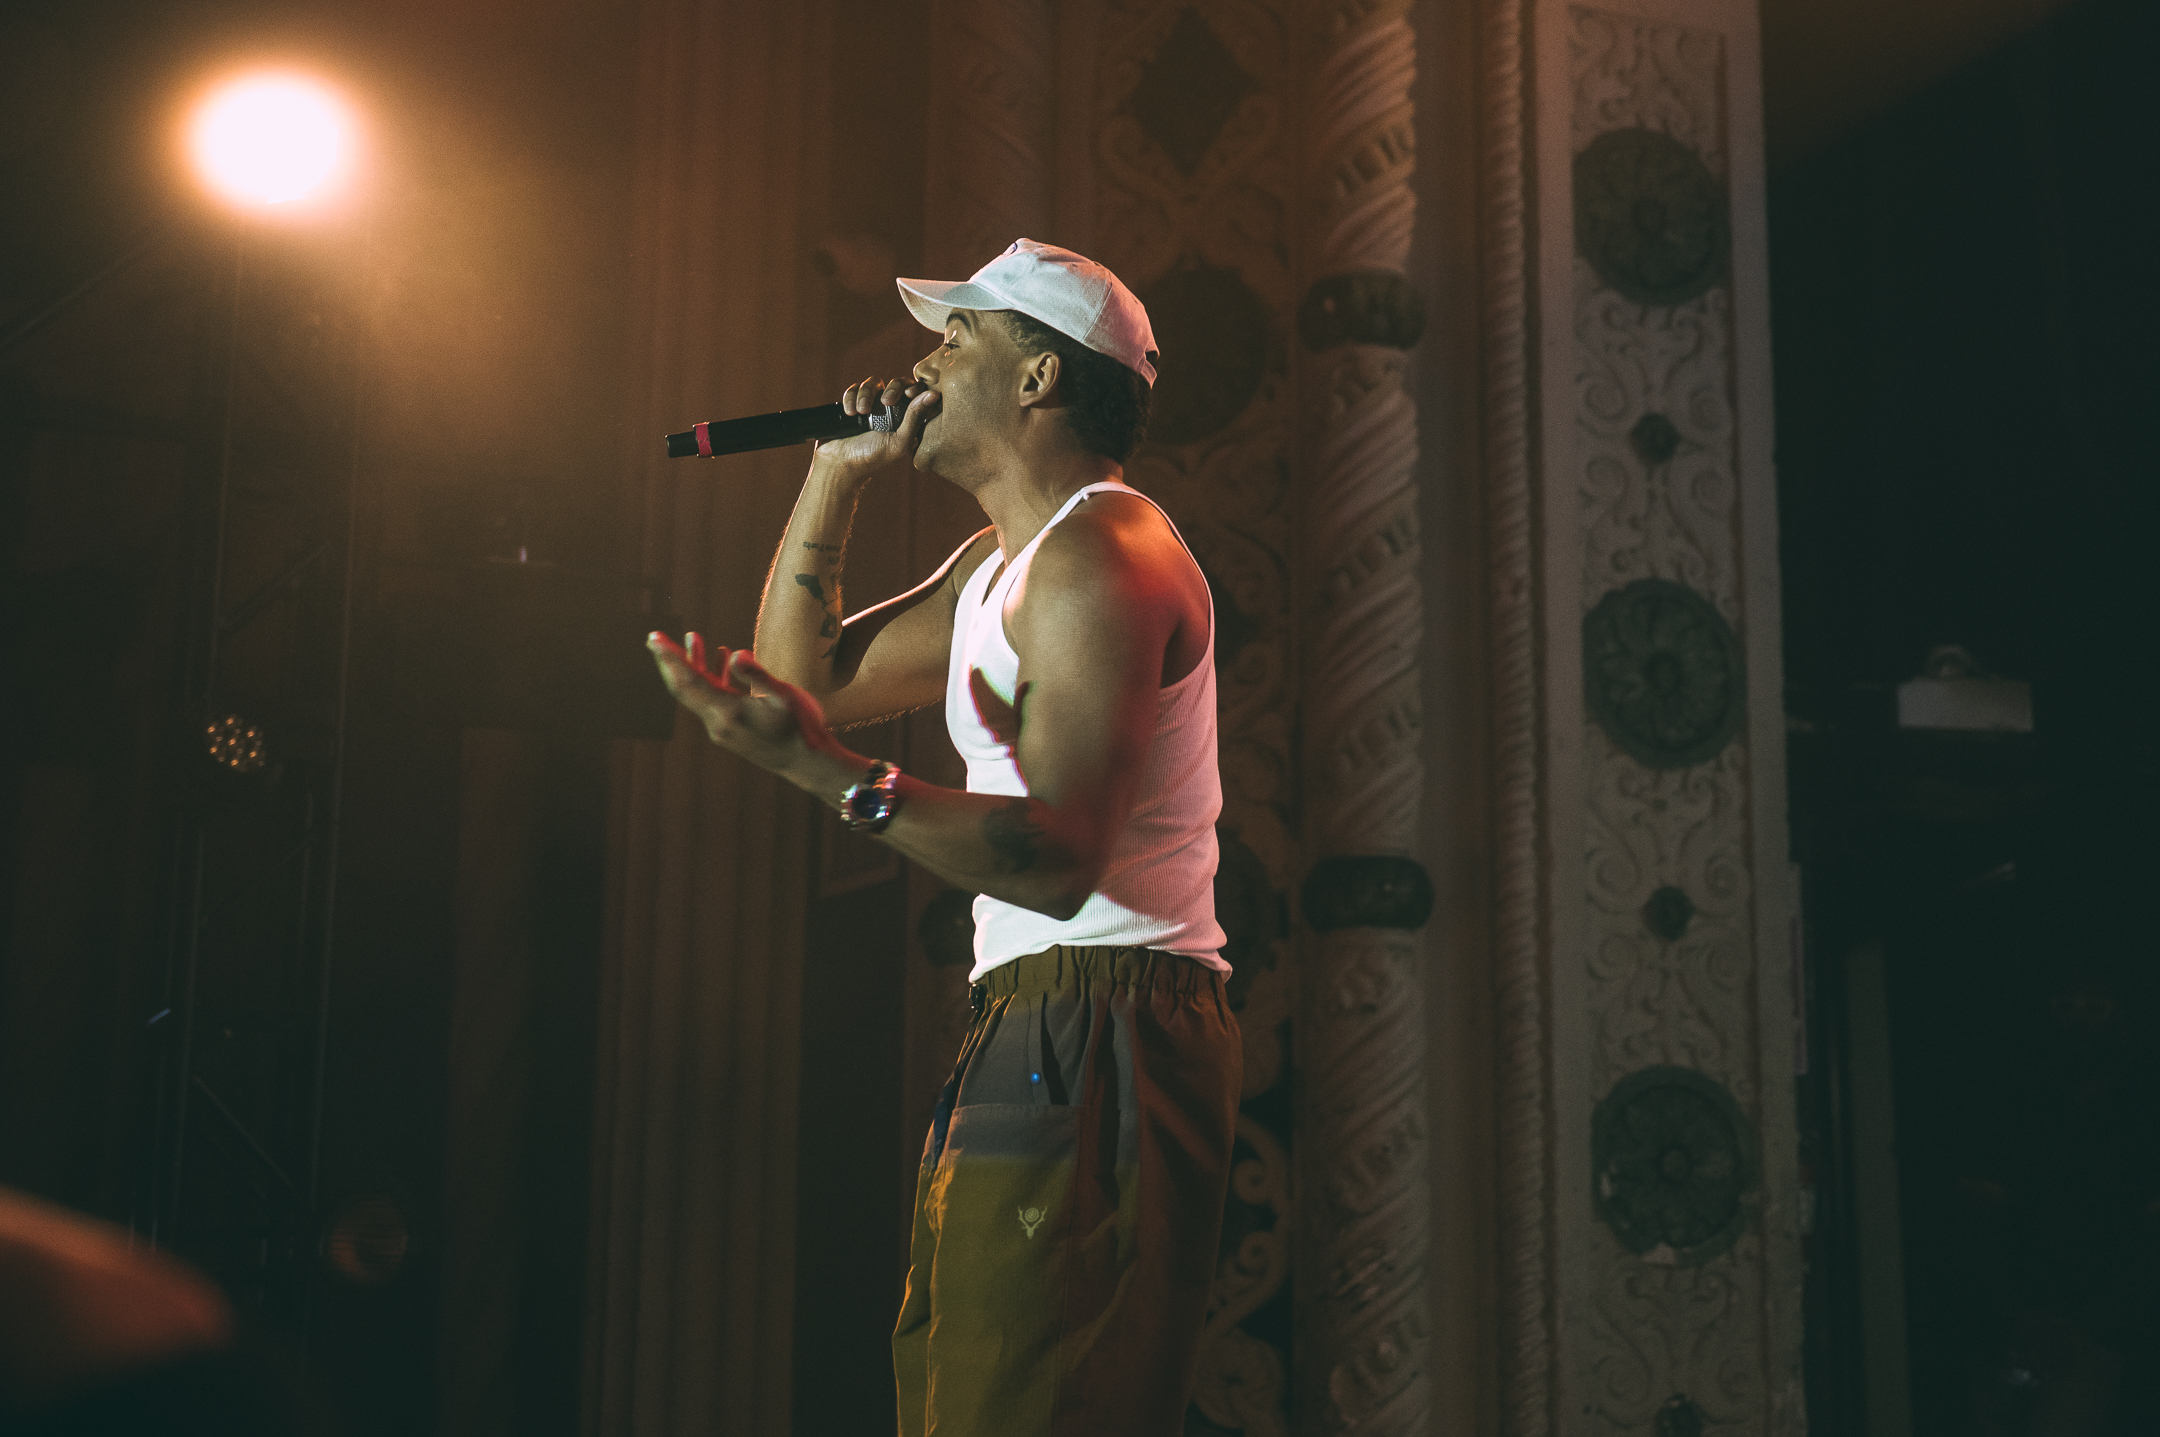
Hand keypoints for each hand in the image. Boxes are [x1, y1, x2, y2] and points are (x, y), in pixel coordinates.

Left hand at [646, 631, 835, 776]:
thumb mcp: (784, 696)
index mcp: (728, 712)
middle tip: (655, 637)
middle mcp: (718, 723)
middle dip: (669, 661)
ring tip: (694, 637)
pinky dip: (712, 678)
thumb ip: (757, 674)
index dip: (670, 658)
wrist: (807, 764)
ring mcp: (722, 729)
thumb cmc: (801, 728)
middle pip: (684, 688)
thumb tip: (735, 654)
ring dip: (693, 666)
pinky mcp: (729, 731)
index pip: (688, 681)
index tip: (654, 638)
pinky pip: (712, 700)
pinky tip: (724, 659)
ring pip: (698, 693)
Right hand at [807, 376, 937, 483]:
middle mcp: (892, 411)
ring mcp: (872, 405)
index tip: (908, 395)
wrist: (839, 464)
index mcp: (909, 420)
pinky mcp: (854, 403)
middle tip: (885, 402)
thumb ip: (915, 418)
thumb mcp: (899, 441)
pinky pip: (855, 388)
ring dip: (866, 394)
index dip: (916, 388)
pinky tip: (850, 413)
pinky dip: (851, 397)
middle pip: (898, 382)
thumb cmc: (873, 458)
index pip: (919, 393)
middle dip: (892, 388)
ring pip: (874, 382)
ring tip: (861, 412)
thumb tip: (934, 395)